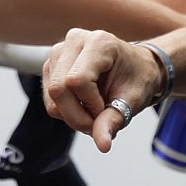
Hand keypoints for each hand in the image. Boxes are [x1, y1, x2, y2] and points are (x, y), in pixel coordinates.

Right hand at [42, 28, 165, 151]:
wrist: (136, 69)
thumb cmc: (137, 79)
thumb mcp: (133, 100)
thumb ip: (114, 120)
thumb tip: (102, 145)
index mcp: (99, 43)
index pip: (77, 80)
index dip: (90, 105)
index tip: (108, 110)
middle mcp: (75, 41)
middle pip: (58, 89)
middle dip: (78, 116)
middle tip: (99, 123)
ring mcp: (59, 51)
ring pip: (51, 97)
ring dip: (72, 115)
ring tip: (94, 112)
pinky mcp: (51, 65)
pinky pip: (48, 99)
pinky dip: (66, 111)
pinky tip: (84, 105)